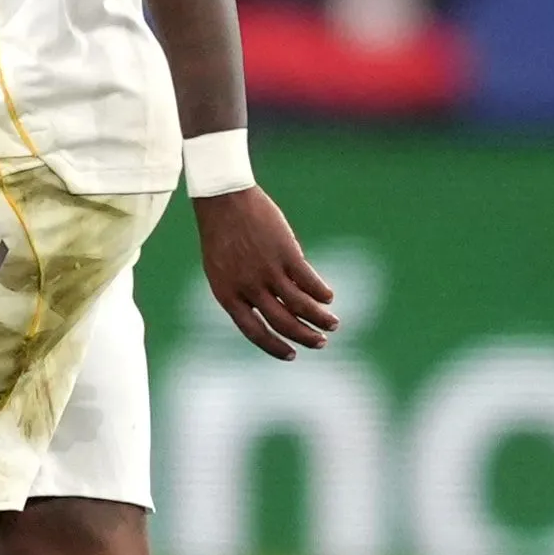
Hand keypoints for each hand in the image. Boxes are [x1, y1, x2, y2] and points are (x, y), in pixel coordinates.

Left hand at [191, 187, 337, 360]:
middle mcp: (249, 288)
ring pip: (300, 305)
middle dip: (305, 336)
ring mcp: (268, 271)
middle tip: (321, 343)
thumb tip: (273, 309)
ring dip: (320, 318)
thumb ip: (242, 292)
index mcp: (228, 295)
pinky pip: (308, 280)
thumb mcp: (221, 270)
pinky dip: (321, 292)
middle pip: (283, 322)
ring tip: (332, 324)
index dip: (275, 347)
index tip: (292, 354)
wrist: (223, 200)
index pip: (255, 332)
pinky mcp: (285, 253)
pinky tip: (328, 297)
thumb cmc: (221, 235)